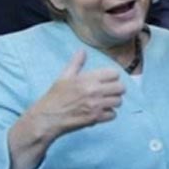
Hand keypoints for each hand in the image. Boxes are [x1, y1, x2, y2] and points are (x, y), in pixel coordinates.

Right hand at [8, 50, 125, 168]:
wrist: (47, 118)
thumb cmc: (55, 97)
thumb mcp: (64, 77)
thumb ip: (76, 63)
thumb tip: (82, 50)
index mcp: (88, 79)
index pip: (114, 73)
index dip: (112, 77)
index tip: (108, 81)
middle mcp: (94, 91)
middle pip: (121, 87)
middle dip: (116, 89)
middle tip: (109, 92)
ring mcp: (96, 105)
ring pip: (119, 101)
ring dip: (113, 102)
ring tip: (105, 102)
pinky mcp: (96, 118)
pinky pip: (113, 115)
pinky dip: (109, 114)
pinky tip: (101, 112)